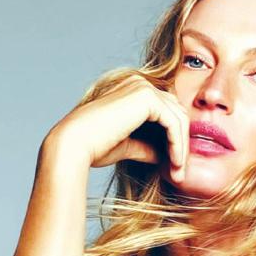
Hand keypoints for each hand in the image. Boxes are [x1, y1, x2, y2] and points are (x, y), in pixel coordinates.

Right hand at [44, 74, 188, 181]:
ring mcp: (143, 87)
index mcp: (132, 90)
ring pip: (179, 119)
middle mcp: (139, 83)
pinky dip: (178, 146)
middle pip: (177, 114)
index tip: (175, 167)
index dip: (175, 140)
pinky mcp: (147, 97)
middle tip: (180, 173)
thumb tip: (167, 155)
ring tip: (179, 173)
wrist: (73, 146)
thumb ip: (149, 146)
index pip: (167, 113)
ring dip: (182, 148)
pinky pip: (174, 123)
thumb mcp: (129, 146)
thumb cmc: (94, 147)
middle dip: (182, 144)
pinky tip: (175, 164)